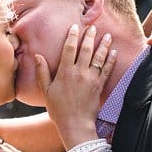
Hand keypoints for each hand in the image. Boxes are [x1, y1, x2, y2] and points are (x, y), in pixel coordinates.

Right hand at [34, 24, 115, 147]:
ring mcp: (91, 79)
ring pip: (99, 57)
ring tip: (107, 35)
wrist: (75, 124)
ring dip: (103, 45)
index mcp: (65, 72)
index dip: (72, 36)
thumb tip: (38, 56)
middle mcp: (79, 72)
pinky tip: (114, 52)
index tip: (75, 27)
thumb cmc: (58, 109)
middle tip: (93, 27)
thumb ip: (42, 72)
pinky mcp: (100, 86)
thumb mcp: (46, 91)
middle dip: (90, 36)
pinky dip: (111, 59)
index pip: (69, 48)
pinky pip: (107, 69)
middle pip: (86, 49)